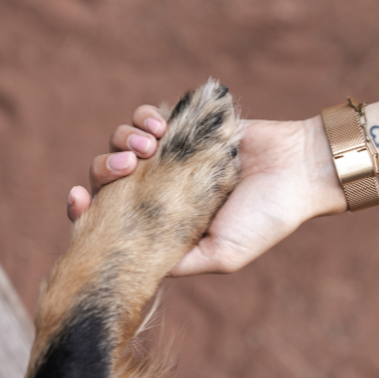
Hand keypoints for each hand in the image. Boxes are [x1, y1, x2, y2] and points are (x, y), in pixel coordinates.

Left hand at [68, 112, 346, 275]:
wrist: (300, 170)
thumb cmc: (266, 218)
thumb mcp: (221, 255)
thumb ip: (178, 261)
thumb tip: (130, 260)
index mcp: (163, 221)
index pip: (110, 217)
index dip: (84, 210)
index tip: (77, 201)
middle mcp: (161, 188)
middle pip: (107, 176)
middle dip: (104, 169)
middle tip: (127, 168)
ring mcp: (172, 156)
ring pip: (121, 142)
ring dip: (123, 139)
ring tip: (148, 144)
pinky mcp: (185, 125)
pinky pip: (147, 116)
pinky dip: (144, 117)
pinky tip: (160, 126)